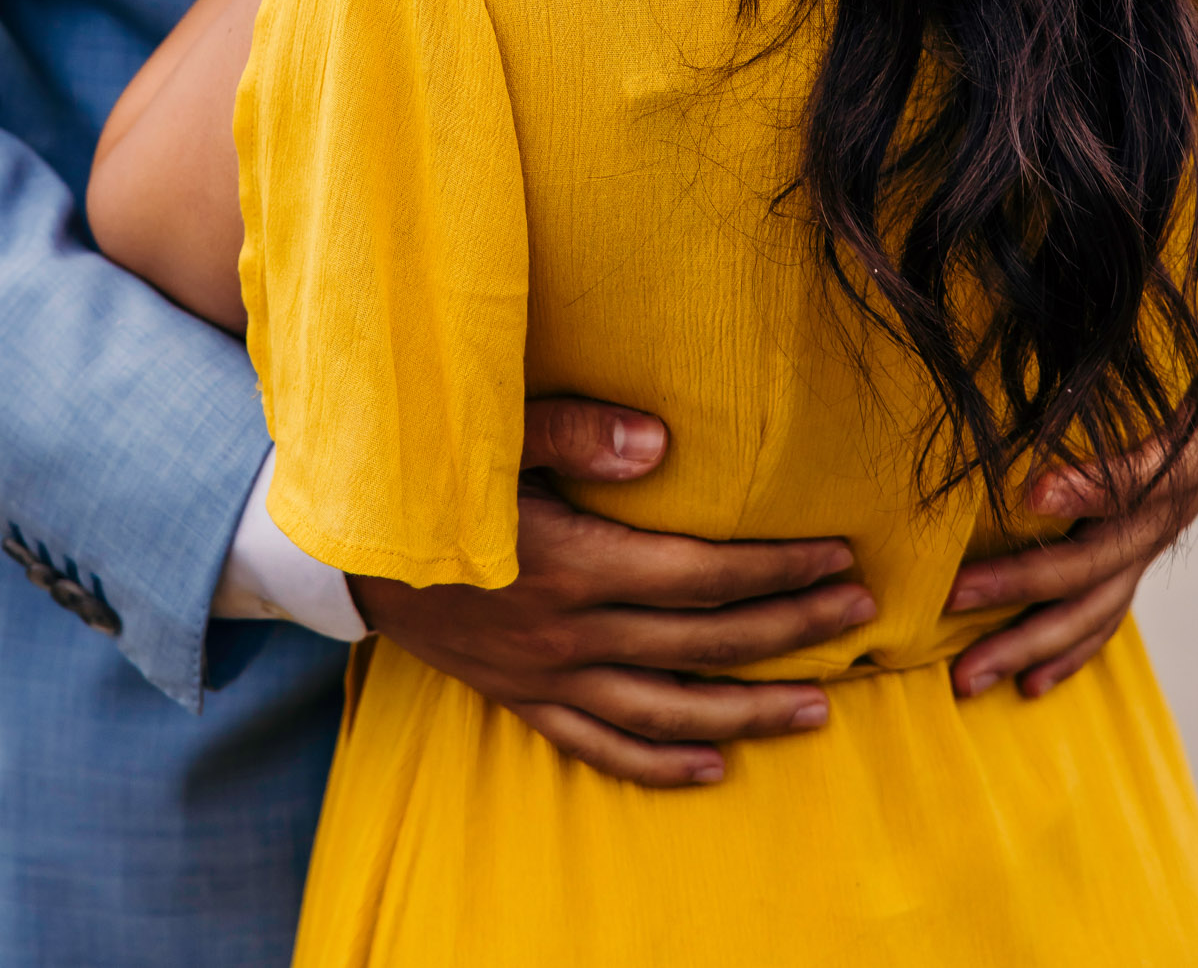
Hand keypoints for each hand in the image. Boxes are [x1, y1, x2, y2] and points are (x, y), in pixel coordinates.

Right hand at [349, 396, 875, 787]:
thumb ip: (578, 430)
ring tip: (820, 706)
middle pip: (702, 642)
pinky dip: (660, 766)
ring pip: (668, 711)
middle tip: (860, 614)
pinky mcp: (523, 700)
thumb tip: (664, 442)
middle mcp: (568, 633)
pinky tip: (714, 767)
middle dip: (790, 630)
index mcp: (573, 563)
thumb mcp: (493, 434)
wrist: (337, 550)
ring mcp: (546, 677)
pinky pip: (600, 748)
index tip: (837, 556)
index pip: (701, 575)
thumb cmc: (425, 475)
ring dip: (749, 711)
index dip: (775, 569)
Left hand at [945, 294, 1197, 700]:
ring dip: (1032, 643)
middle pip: (1099, 561)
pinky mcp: (1141, 544)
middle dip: (1026, 587)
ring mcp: (1156, 537)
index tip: (1030, 491)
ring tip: (969, 677)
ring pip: (1095, 603)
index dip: (1090, 487)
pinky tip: (1028, 685)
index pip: (1140, 478)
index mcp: (1197, 456)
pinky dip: (1069, 650)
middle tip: (954, 599)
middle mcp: (1173, 511)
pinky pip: (1107, 608)